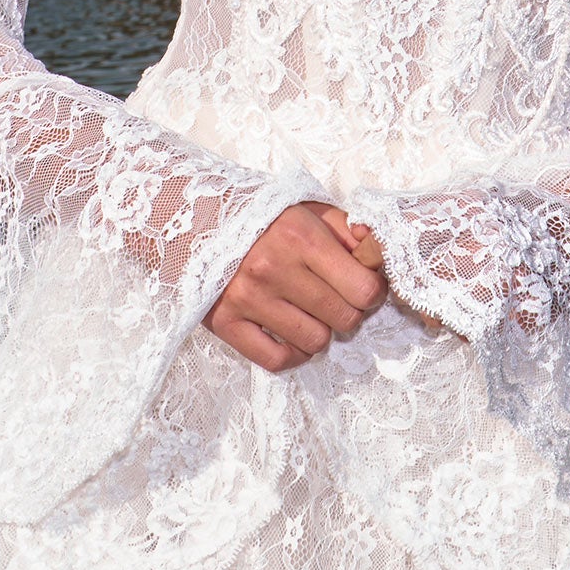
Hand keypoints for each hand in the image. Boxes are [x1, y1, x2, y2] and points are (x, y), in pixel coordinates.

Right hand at [206, 202, 387, 373]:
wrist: (193, 219)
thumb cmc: (261, 216)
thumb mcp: (308, 208)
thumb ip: (347, 229)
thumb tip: (377, 251)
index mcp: (301, 238)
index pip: (364, 289)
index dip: (372, 292)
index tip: (364, 286)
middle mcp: (274, 269)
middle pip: (344, 319)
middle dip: (349, 312)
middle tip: (336, 300)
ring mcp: (248, 299)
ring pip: (314, 342)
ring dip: (320, 332)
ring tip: (310, 313)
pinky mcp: (225, 322)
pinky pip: (276, 360)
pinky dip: (291, 354)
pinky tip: (291, 336)